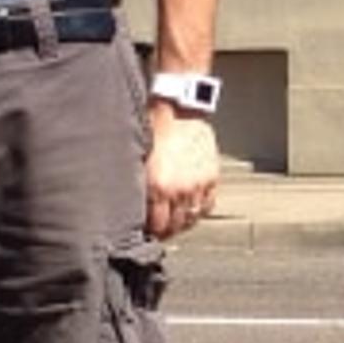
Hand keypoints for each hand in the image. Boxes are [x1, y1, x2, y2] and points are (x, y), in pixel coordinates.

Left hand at [143, 107, 220, 239]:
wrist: (177, 109)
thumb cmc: (152, 130)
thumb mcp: (138, 160)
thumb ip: (139, 187)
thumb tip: (131, 210)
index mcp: (158, 187)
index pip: (157, 227)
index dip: (151, 233)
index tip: (146, 234)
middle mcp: (180, 190)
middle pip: (176, 226)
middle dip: (166, 231)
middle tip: (159, 230)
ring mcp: (199, 184)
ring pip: (193, 218)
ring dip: (183, 222)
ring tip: (174, 221)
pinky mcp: (212, 176)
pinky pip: (208, 205)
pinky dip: (199, 210)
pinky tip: (190, 209)